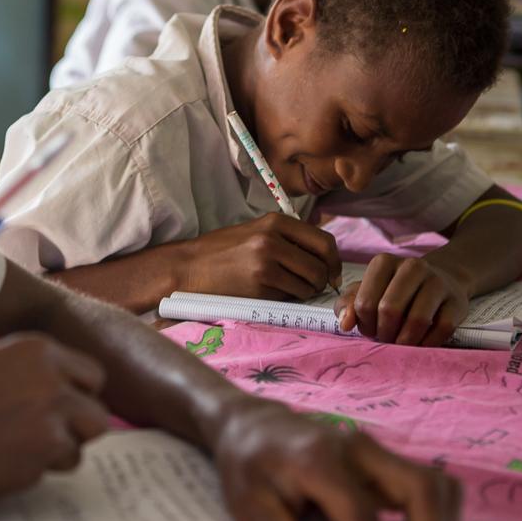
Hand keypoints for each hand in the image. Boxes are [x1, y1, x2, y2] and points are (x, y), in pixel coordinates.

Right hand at [0, 335, 110, 509]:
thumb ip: (6, 369)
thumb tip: (16, 378)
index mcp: (37, 352)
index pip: (91, 375)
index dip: (77, 394)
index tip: (58, 405)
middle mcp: (53, 385)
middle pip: (97, 415)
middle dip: (76, 429)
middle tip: (46, 435)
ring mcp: (50, 425)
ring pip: (79, 448)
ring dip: (54, 455)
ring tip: (15, 452)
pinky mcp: (38, 462)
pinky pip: (51, 471)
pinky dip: (31, 473)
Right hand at [177, 213, 341, 299]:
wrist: (187, 267)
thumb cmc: (221, 252)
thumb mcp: (255, 232)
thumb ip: (287, 239)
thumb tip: (323, 258)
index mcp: (275, 222)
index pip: (324, 241)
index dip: (334, 261)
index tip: (331, 273)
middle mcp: (272, 239)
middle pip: (321, 265)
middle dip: (322, 280)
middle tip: (313, 287)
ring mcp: (266, 263)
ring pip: (309, 284)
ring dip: (305, 292)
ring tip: (287, 289)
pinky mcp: (259, 285)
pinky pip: (290, 296)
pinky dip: (287, 299)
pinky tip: (270, 294)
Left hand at [209, 395, 460, 520]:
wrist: (256, 423)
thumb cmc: (249, 463)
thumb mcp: (244, 497)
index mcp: (320, 460)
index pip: (360, 512)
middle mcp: (359, 450)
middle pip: (422, 489)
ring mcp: (378, 453)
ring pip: (437, 487)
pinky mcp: (388, 462)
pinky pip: (431, 488)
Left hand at [334, 255, 469, 345]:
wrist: (441, 279)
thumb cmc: (394, 289)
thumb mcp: (366, 291)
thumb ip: (348, 305)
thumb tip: (345, 324)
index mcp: (384, 263)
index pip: (365, 303)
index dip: (365, 324)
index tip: (370, 329)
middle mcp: (412, 267)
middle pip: (390, 310)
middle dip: (384, 333)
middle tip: (386, 340)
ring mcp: (438, 282)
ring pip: (417, 320)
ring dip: (406, 341)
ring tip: (401, 344)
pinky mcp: (457, 301)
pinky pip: (442, 329)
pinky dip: (428, 343)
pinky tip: (421, 344)